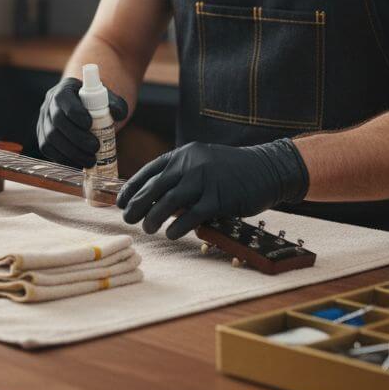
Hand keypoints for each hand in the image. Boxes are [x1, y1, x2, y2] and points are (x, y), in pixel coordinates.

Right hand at [36, 77, 127, 167]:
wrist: (84, 111)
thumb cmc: (97, 105)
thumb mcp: (108, 100)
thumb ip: (117, 105)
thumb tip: (118, 114)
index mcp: (64, 90)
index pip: (62, 99)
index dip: (74, 113)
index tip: (90, 124)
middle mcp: (49, 104)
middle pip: (57, 121)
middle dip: (76, 137)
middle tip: (95, 147)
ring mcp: (43, 122)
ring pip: (50, 138)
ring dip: (71, 152)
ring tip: (90, 159)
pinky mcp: (43, 137)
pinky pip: (47, 149)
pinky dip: (63, 158)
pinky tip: (78, 163)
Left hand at [116, 139, 309, 239]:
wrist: (267, 169)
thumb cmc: (233, 170)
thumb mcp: (203, 162)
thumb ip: (181, 175)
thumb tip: (155, 196)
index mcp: (185, 154)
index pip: (150, 171)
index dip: (133, 187)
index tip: (121, 201)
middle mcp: (191, 164)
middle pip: (155, 187)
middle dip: (137, 204)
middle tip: (128, 218)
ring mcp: (205, 180)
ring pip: (169, 202)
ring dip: (154, 217)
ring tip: (147, 228)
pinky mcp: (219, 198)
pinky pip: (192, 215)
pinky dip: (178, 226)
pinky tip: (171, 234)